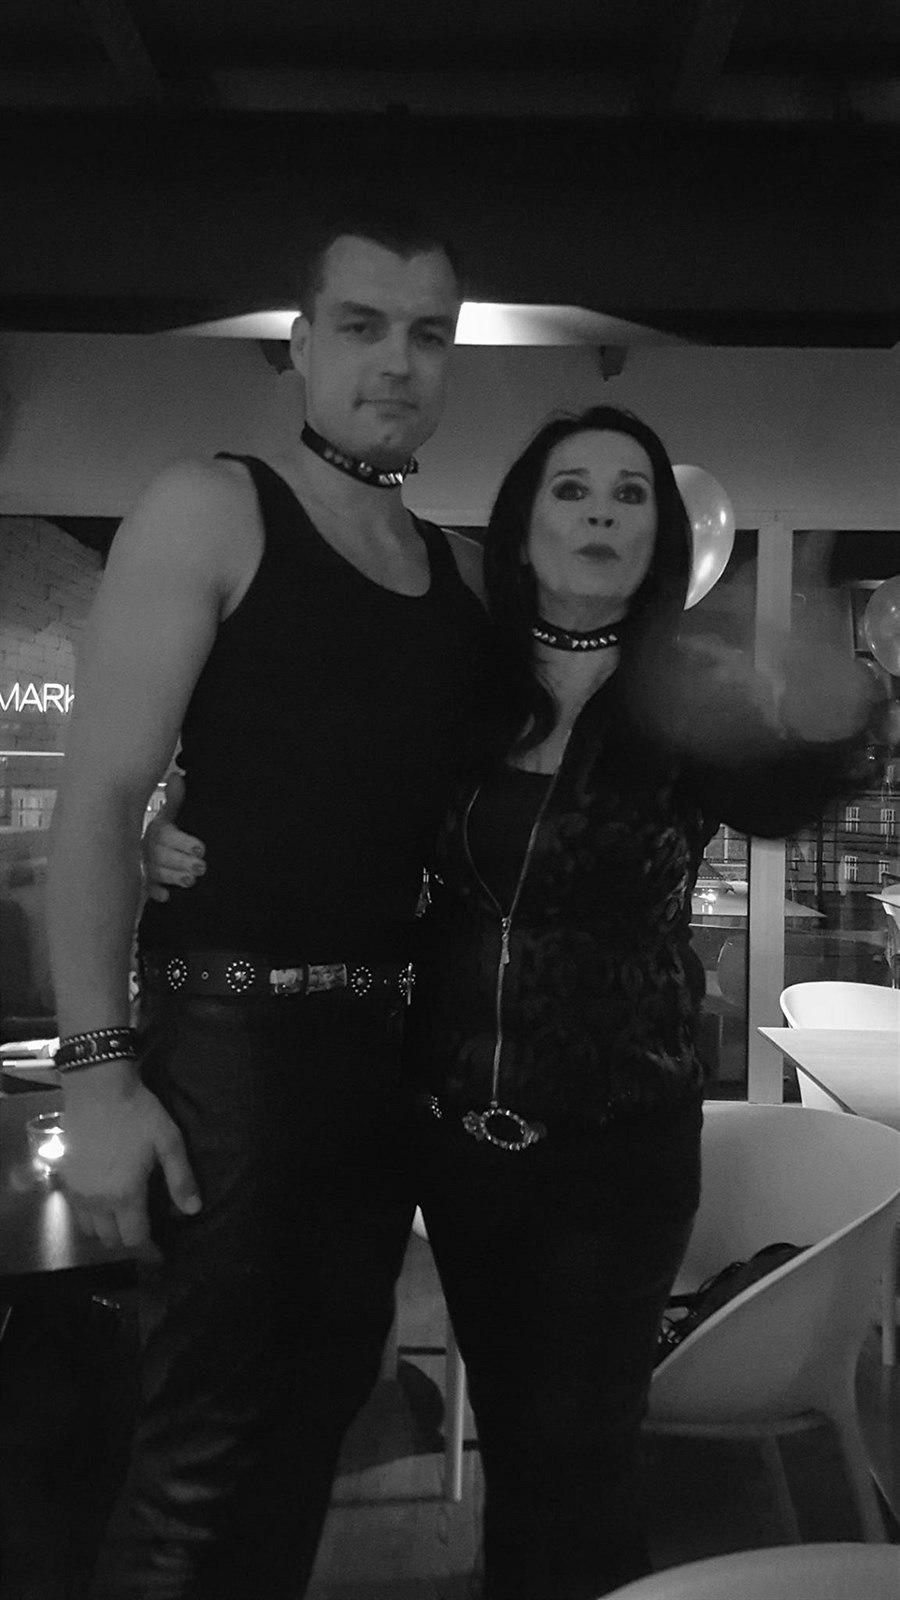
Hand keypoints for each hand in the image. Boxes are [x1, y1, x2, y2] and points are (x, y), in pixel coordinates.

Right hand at [62, 1066, 200, 1249]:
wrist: (97, 1088)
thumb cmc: (137, 1113)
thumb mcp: (168, 1142)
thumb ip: (180, 1179)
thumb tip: (193, 1210)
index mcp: (125, 1194)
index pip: (135, 1239)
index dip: (149, 1249)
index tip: (160, 1250)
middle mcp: (97, 1201)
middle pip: (111, 1239)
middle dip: (129, 1239)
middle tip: (144, 1226)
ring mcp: (76, 1191)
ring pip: (90, 1230)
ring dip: (107, 1229)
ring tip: (123, 1215)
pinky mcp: (64, 1178)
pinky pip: (75, 1212)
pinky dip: (89, 1215)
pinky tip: (102, 1200)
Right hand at [142, 769, 205, 901]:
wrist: (144, 853)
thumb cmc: (165, 835)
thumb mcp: (170, 816)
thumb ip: (176, 800)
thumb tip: (177, 777)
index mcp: (158, 831)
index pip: (167, 835)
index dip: (184, 842)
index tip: (202, 849)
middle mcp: (149, 849)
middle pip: (162, 855)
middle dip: (182, 861)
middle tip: (202, 867)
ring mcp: (146, 866)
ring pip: (157, 872)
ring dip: (173, 877)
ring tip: (191, 881)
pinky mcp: (145, 883)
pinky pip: (147, 889)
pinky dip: (156, 893)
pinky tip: (166, 897)